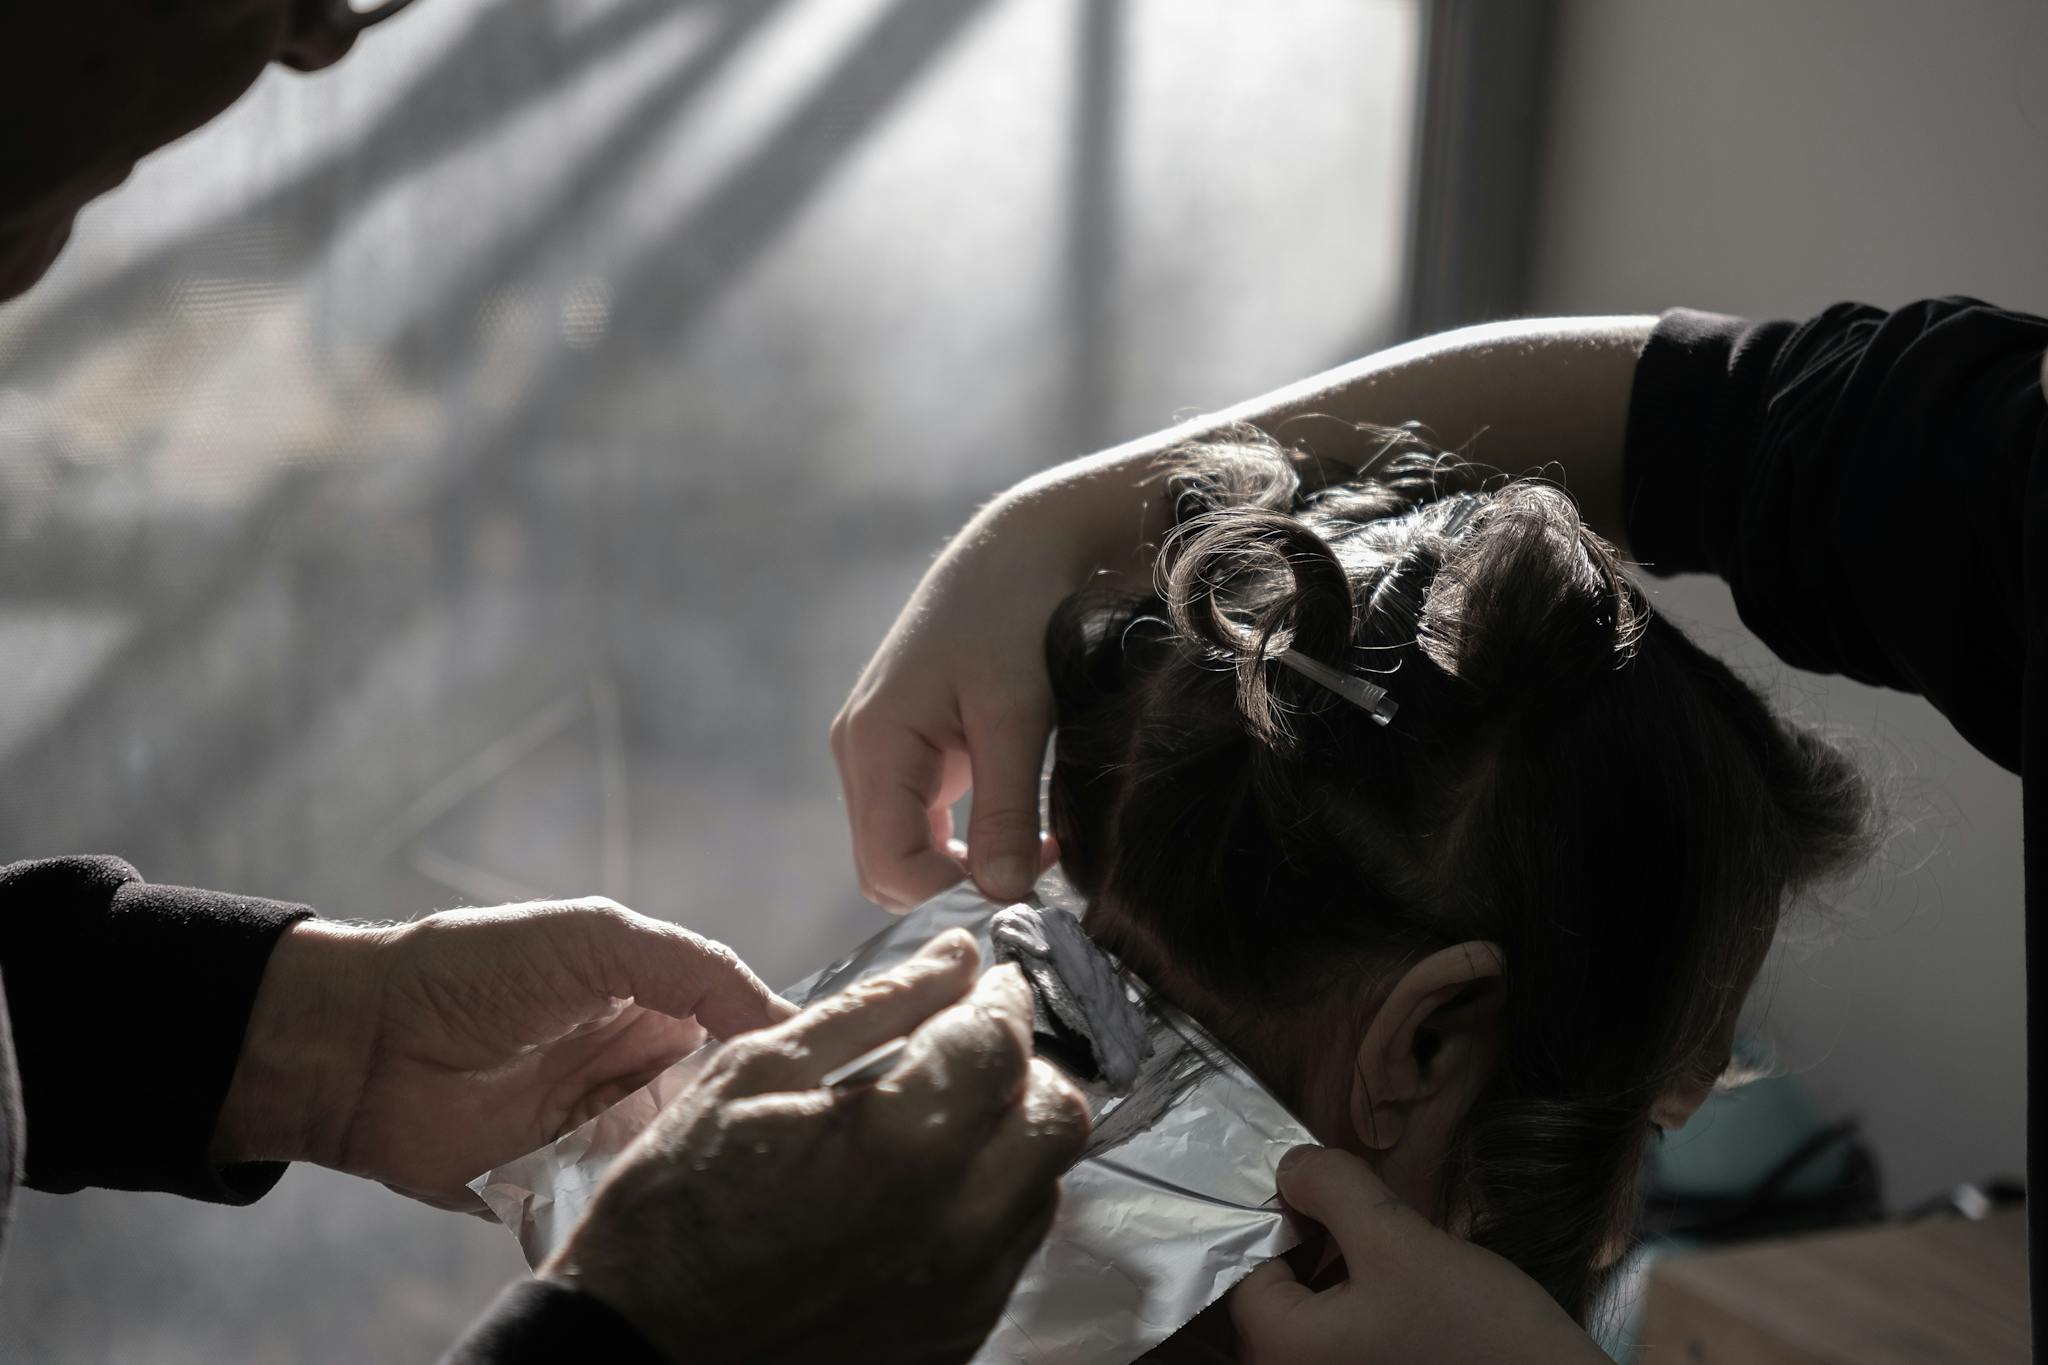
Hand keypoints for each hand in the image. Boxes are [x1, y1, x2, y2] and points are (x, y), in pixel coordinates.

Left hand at [213, 898, 792, 1210]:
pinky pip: (623, 1201)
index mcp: (653, 998)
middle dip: (754, 1116)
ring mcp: (600, 1130)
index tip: (833, 1073)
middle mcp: (637, 1066)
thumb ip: (695, 969)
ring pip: (682, 1154)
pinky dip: (650, 1203)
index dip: (785, 1046)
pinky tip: (686, 1208)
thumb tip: (785, 1019)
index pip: (744, 1026)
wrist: (361, 1047)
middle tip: (800, 1137)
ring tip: (751, 1175)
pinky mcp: (562, 1186)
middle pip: (723, 1099)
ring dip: (707, 1162)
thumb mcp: (597, 938)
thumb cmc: (475, 969)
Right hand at [547, 929, 1091, 1364]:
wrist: (642, 1348)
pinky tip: (922, 1190)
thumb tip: (955, 956)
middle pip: (1057, 1115)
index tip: (985, 986)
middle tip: (966, 1051)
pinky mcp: (957, 1336)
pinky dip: (988, 1203)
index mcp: (903, 1142)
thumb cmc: (675, 1210)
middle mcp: (955, 1224)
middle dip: (1021, 1066)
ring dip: (1010, 1136)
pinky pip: (1011, 1251)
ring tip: (937, 1122)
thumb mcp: (756, 1074)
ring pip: (1045, 1184)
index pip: (1004, 1041)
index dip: (1001, 999)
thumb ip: (875, 1007)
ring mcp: (963, 1292)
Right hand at [832, 474, 1143, 909]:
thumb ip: (1007, 807)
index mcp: (873, 744)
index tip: (1031, 871)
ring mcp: (876, 752)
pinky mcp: (903, 750)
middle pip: (885, 870)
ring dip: (960, 865)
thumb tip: (1001, 894)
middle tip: (1036, 863)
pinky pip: (916, 824)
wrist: (1017, 551)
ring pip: (900, 851)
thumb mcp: (1018, 714)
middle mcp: (859, 753)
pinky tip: (1019, 823)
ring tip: (1035, 842)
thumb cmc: (1016, 617)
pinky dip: (961, 842)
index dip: (955, 890)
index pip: (891, 868)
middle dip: (954, 884)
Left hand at [1229, 1147, 1610, 1364]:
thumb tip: (1289, 1166)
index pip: (1242, 1268)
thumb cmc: (1474, 1329)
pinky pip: (1344, 1336)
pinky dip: (1357, 1301)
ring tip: (1379, 1234)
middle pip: (1273, 1292)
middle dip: (1305, 1239)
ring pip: (1312, 1312)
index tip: (1315, 1183)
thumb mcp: (1398, 1241)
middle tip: (1347, 1199)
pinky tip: (1399, 1280)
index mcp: (1283, 1349)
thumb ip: (1334, 1191)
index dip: (1272, 1215)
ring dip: (1334, 1268)